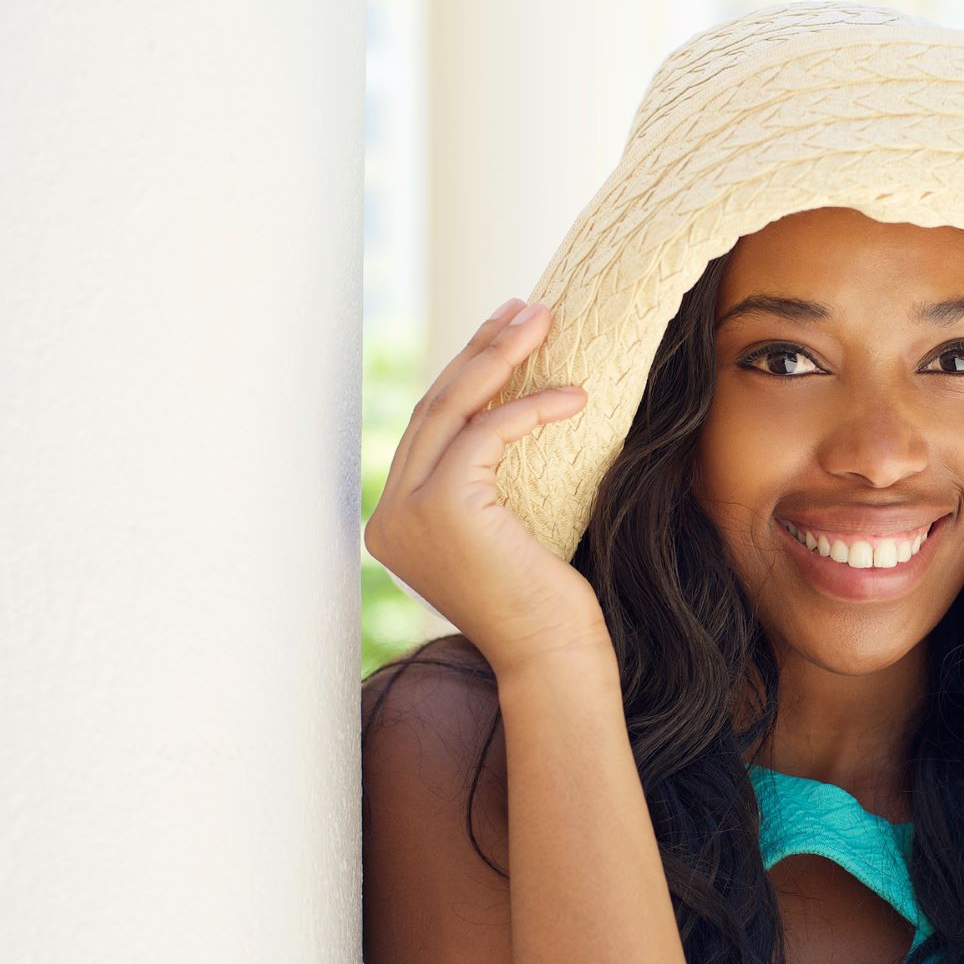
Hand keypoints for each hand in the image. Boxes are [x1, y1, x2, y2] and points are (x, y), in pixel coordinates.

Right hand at [364, 298, 612, 673]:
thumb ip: (487, 481)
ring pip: (452, 409)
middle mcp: (388, 516)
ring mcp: (408, 511)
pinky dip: (532, 406)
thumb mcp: (506, 528)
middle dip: (482, 349)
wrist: (552, 655)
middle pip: (435, 408)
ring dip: (502, 356)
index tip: (505, 331)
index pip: (430, 428)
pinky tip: (575, 396)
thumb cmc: (544, 602)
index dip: (466, 372)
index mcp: (396, 522)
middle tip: (525, 308)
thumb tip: (508, 409)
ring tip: (545, 320)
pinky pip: (488, 432)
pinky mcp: (443, 506)